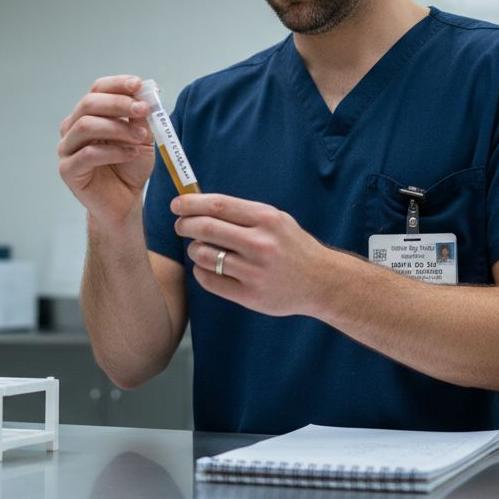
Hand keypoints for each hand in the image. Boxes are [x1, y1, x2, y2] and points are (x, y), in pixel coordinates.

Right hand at [58, 75, 155, 225]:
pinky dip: (113, 151)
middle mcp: (72, 127)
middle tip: (144, 109)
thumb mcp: (142, 137)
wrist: (125, 201)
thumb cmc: (130, 167)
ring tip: (140, 136)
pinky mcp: (68, 170)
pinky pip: (88, 154)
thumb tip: (145, 94)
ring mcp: (67, 148)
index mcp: (88, 114)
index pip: (97, 89)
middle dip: (119, 103)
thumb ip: (140, 117)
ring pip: (86, 126)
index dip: (117, 84)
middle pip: (89, 104)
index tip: (139, 84)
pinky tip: (131, 154)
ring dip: (118, 128)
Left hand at [172, 193, 340, 316]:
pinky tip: (207, 267)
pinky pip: (209, 280)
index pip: (217, 205)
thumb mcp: (276, 220)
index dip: (191, 203)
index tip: (177, 204)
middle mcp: (260, 243)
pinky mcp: (249, 295)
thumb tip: (200, 204)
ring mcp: (254, 271)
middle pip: (205, 228)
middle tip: (180, 226)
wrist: (321, 282)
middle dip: (184, 225)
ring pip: (203, 255)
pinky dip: (200, 271)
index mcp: (266, 219)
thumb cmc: (292, 247)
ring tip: (199, 248)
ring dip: (193, 249)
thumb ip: (243, 213)